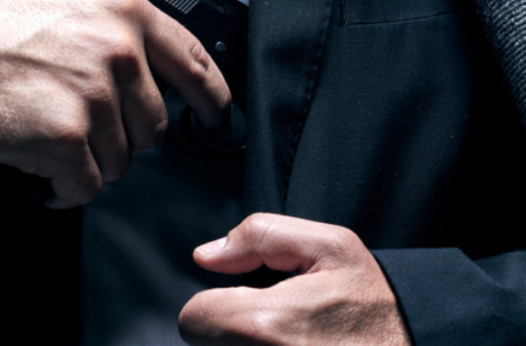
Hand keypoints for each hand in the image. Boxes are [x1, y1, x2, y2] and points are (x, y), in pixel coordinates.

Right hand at [0, 0, 230, 207]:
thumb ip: (105, 21)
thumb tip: (133, 49)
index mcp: (123, 13)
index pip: (193, 62)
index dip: (210, 96)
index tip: (214, 114)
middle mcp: (116, 52)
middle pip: (151, 125)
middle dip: (122, 135)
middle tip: (84, 127)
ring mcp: (93, 97)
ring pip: (119, 160)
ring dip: (89, 160)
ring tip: (50, 140)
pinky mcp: (63, 137)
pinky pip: (84, 184)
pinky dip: (66, 187)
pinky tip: (44, 170)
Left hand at [179, 214, 411, 344]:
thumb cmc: (377, 305)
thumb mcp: (330, 246)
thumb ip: (259, 236)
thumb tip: (207, 255)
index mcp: (266, 325)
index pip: (194, 319)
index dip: (216, 304)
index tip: (247, 303)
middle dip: (229, 331)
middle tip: (275, 325)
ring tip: (286, 341)